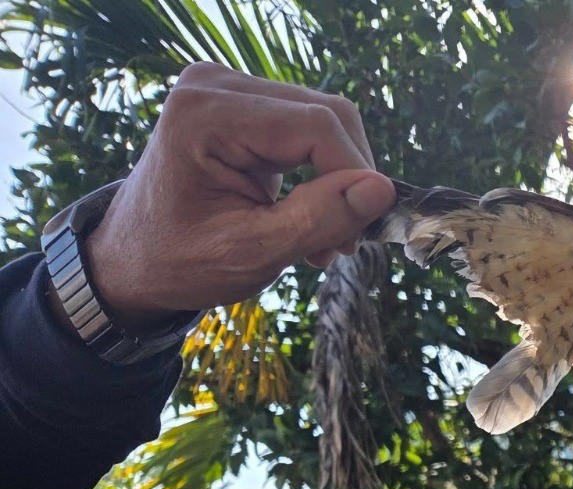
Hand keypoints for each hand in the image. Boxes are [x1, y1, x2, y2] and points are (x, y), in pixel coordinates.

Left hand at [80, 63, 395, 330]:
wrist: (132, 259)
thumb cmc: (179, 262)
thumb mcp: (252, 252)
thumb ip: (319, 219)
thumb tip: (383, 191)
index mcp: (205, 114)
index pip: (315, 126)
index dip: (354, 177)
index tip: (359, 235)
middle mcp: (216, 85)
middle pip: (326, 116)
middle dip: (349, 180)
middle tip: (344, 243)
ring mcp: (228, 90)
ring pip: (325, 122)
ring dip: (339, 182)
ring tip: (326, 239)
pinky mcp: (242, 106)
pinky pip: (308, 130)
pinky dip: (322, 176)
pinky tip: (310, 217)